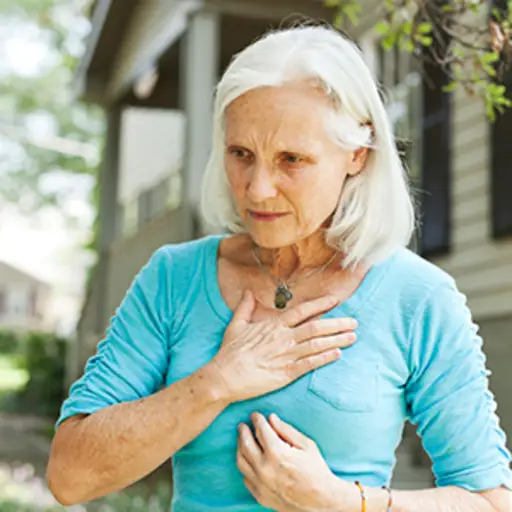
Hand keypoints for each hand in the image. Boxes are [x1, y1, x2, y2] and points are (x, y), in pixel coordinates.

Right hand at [208, 290, 356, 402]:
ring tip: (352, 337)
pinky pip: (310, 364)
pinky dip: (325, 358)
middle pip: (316, 327)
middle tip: (354, 322)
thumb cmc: (230, 352)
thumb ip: (245, 307)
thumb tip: (247, 291)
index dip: (320, 305)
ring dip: (337, 340)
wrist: (225, 376)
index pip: (302, 311)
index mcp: (274, 325)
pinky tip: (338, 355)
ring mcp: (286, 355)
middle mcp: (284, 338)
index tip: (335, 300)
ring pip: (317, 345)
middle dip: (337, 324)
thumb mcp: (236, 324)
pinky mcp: (286, 373)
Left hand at [237, 412, 343, 511]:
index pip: (261, 430)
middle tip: (243, 425)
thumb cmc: (317, 470)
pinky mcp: (260, 496)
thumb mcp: (307, 445)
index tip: (255, 415)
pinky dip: (245, 465)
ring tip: (242, 440)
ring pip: (241, 461)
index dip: (257, 420)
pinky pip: (246, 477)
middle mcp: (265, 468)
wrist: (322, 501)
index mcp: (277, 453)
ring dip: (240, 447)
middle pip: (246, 443)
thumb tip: (271, 418)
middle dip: (243, 431)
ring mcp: (261, 484)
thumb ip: (286, 430)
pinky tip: (249, 459)